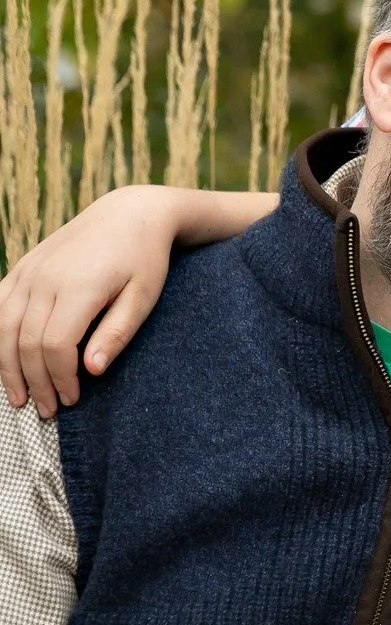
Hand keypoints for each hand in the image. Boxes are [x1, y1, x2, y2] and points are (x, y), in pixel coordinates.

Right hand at [0, 186, 182, 415]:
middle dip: (34, 381)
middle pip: (24, 341)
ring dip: (6, 367)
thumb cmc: (144, 258)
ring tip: (18, 397)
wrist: (129, 214)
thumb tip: (91, 371)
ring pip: (1, 327)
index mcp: (79, 286)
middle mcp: (45, 278)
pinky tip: (3, 362)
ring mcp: (28, 271)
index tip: (73, 400)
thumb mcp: (143, 296)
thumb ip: (116, 333)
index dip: (59, 378)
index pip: (55, 345)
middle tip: (46, 410)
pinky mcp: (21, 268)